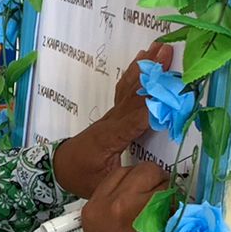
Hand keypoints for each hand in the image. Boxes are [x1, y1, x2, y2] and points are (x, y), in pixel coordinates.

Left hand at [52, 44, 173, 197]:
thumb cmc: (81, 177)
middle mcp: (111, 121)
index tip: (171, 90)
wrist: (59, 167)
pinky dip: (134, 74)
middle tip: (167, 51)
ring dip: (145, 67)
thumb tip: (152, 175)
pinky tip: (141, 60)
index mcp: (110, 138)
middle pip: (135, 94)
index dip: (153, 104)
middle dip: (153, 73)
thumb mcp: (102, 185)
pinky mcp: (113, 114)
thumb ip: (126, 179)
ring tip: (157, 47)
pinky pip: (125, 90)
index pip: (135, 119)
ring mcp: (112, 115)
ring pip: (130, 88)